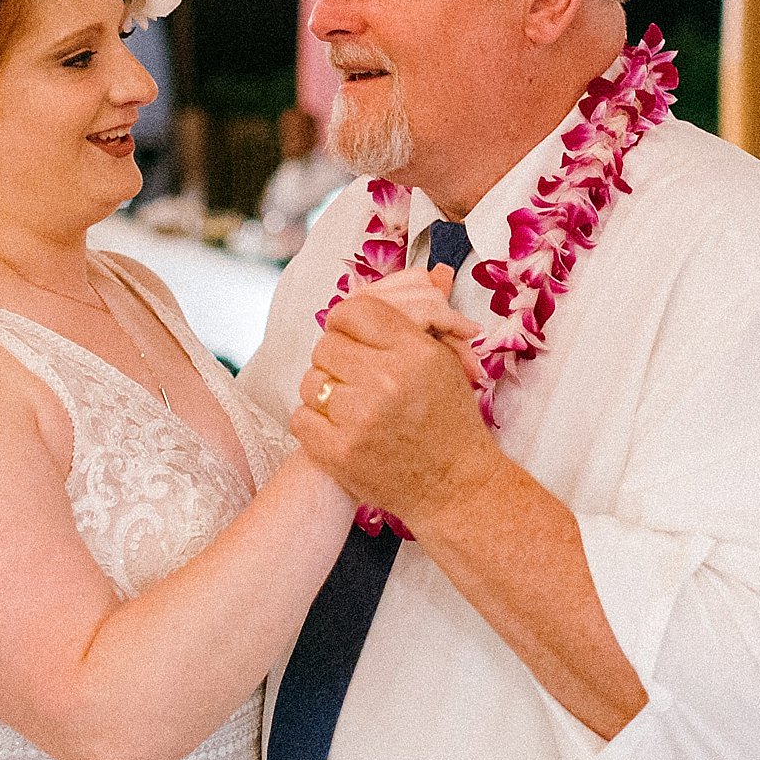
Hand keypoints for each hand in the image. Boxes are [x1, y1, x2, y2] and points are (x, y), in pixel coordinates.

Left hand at [292, 274, 500, 527]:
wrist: (457, 486)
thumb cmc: (451, 420)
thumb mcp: (445, 361)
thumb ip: (419, 320)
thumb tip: (424, 272)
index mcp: (414, 351)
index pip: (355, 311)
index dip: (349, 323)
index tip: (355, 338)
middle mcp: (387, 380)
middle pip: (327, 345)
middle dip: (337, 358)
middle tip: (353, 374)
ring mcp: (360, 418)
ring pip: (311, 381)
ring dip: (325, 390)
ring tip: (348, 402)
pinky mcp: (340, 453)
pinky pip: (302, 417)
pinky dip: (315, 421)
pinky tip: (338, 427)